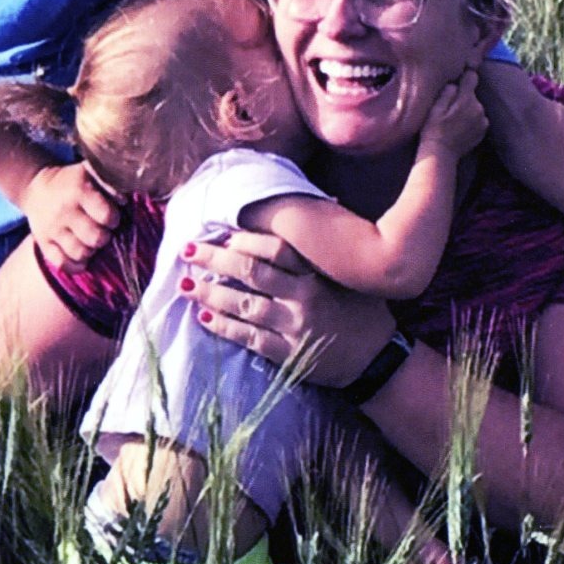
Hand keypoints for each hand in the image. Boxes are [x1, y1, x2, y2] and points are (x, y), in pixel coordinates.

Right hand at [22, 162, 122, 268]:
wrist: (38, 188)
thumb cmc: (73, 182)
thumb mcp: (91, 173)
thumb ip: (110, 185)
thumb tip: (124, 201)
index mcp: (78, 189)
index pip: (106, 215)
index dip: (113, 219)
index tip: (112, 217)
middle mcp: (63, 210)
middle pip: (95, 238)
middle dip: (104, 237)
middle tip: (102, 231)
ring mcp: (51, 228)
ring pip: (80, 253)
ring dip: (91, 251)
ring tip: (91, 242)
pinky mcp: (42, 242)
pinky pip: (61, 263)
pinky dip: (75, 265)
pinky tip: (82, 258)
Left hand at [181, 229, 394, 384]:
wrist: (377, 360)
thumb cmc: (361, 310)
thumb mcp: (348, 274)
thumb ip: (325, 249)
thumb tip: (320, 204)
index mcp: (318, 273)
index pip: (276, 248)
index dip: (245, 238)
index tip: (223, 234)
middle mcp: (305, 296)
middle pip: (251, 271)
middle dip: (215, 258)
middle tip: (189, 249)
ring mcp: (295, 326)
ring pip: (244, 304)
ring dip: (210, 292)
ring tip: (185, 283)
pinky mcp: (289, 355)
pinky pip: (250, 338)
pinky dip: (225, 327)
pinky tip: (204, 317)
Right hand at [420, 71, 487, 158]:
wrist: (441, 154)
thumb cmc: (433, 129)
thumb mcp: (434, 108)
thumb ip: (447, 92)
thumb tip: (455, 84)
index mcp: (466, 99)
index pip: (472, 77)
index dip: (464, 77)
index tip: (458, 81)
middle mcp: (479, 107)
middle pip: (472, 94)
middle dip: (463, 97)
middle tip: (449, 108)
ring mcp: (483, 120)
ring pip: (475, 107)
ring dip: (467, 109)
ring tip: (454, 120)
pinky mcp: (483, 130)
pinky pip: (478, 118)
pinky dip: (471, 120)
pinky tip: (460, 128)